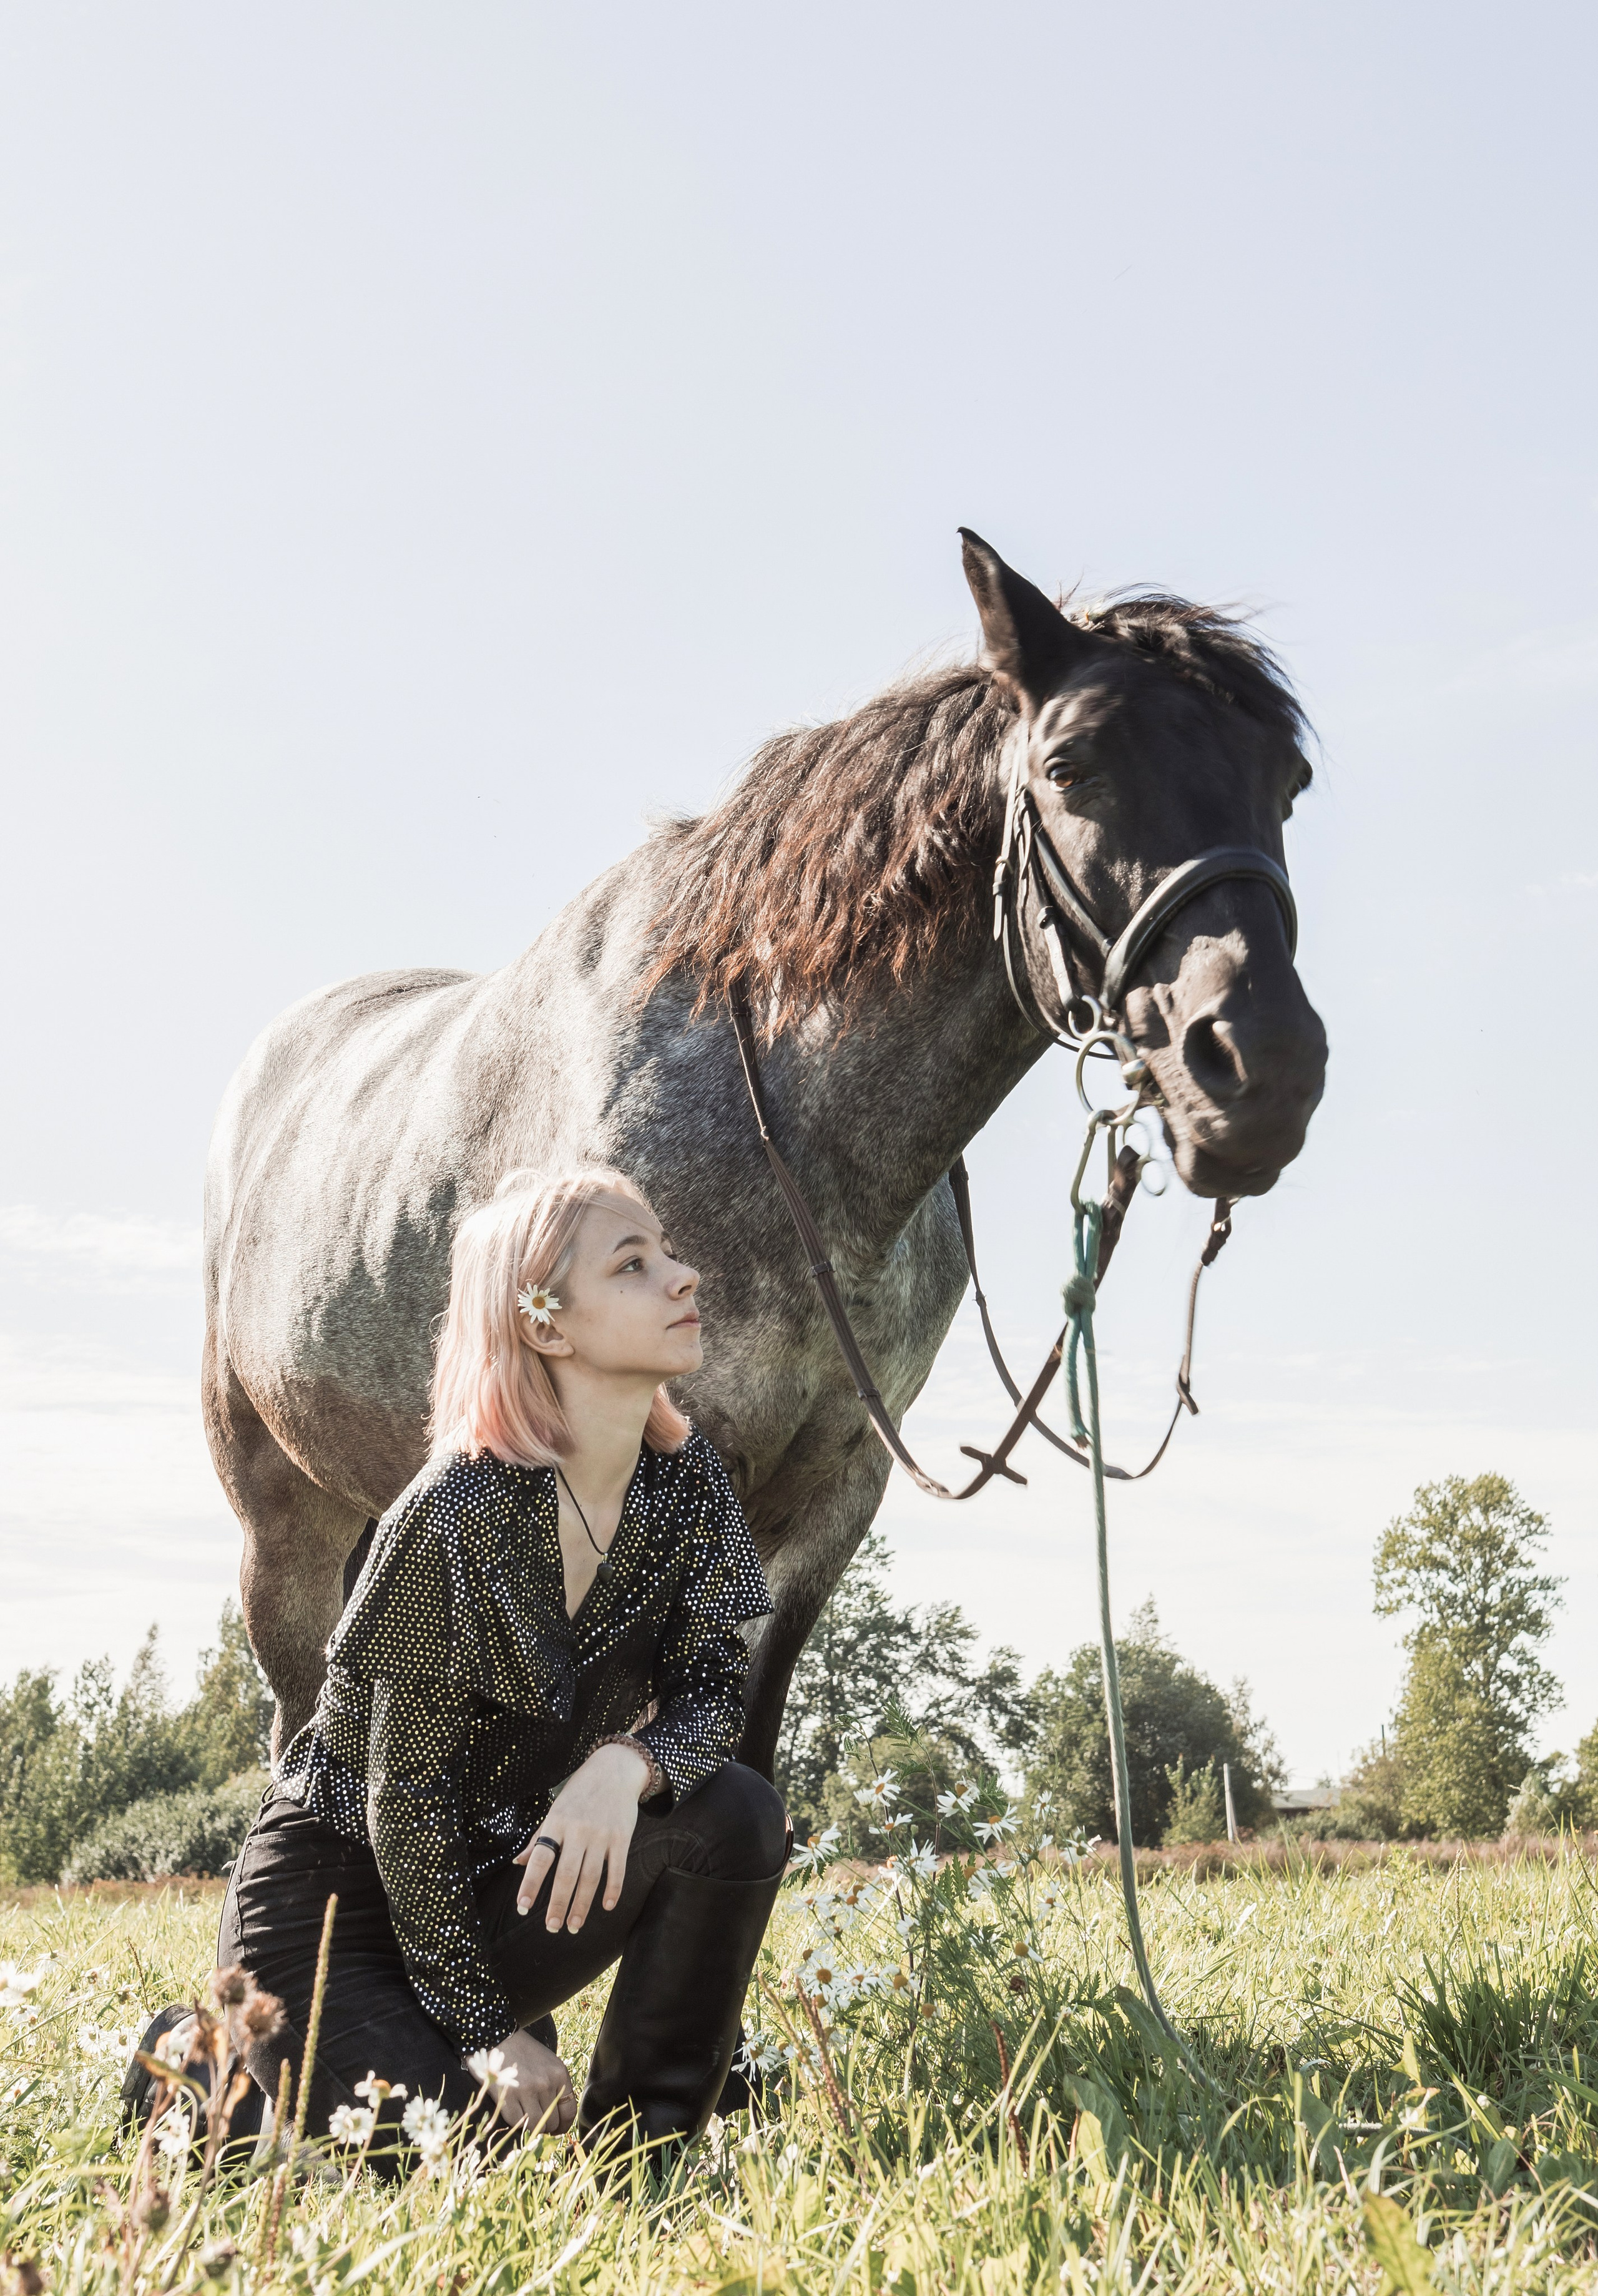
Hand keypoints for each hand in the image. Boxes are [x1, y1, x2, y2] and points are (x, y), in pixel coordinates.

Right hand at [465, 2027, 575, 2132]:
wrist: (497, 2037)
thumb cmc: (523, 2051)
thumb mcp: (548, 2063)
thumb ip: (555, 2086)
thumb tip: (559, 2116)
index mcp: (559, 2074)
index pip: (569, 2111)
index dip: (564, 2125)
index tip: (558, 2128)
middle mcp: (546, 2083)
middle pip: (553, 2121)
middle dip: (547, 2126)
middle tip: (539, 2123)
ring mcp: (527, 2091)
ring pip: (536, 2126)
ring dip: (532, 2128)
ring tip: (527, 2120)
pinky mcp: (508, 2097)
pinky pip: (517, 2123)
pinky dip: (516, 2123)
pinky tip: (514, 2112)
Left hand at [513, 1742, 650, 1931]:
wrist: (614, 1769)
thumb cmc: (580, 1792)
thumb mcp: (555, 1810)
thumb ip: (537, 1838)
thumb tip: (518, 1863)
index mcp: (557, 1823)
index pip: (540, 1858)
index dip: (531, 1883)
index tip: (523, 1907)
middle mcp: (578, 1830)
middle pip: (566, 1874)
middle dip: (558, 1903)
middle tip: (552, 1927)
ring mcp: (601, 1834)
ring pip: (591, 1876)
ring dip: (582, 1904)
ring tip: (574, 1925)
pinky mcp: (622, 1837)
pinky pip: (617, 1868)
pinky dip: (613, 1889)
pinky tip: (606, 1906)